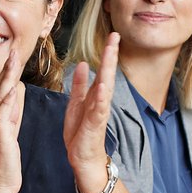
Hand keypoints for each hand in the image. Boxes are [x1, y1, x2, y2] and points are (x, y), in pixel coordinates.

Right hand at [0, 50, 26, 192]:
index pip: (3, 89)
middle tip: (12, 50)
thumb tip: (13, 96)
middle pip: (0, 88)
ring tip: (11, 61)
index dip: (9, 72)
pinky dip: (7, 101)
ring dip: (5, 78)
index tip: (14, 53)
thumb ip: (11, 114)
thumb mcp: (8, 132)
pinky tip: (12, 89)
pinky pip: (2, 116)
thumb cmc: (4, 160)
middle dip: (7, 68)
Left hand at [63, 31, 120, 192]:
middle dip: (110, 56)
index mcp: (95, 95)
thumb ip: (80, 84)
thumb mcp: (76, 103)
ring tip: (110, 55)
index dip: (107, 53)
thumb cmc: (81, 132)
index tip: (112, 35)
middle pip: (107, 74)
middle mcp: (100, 101)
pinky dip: (102, 98)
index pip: (103, 70)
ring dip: (108, 72)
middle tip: (115, 37)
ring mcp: (99, 112)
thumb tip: (82, 64)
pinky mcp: (95, 125)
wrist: (83, 157)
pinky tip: (103, 87)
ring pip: (105, 88)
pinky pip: (99, 109)